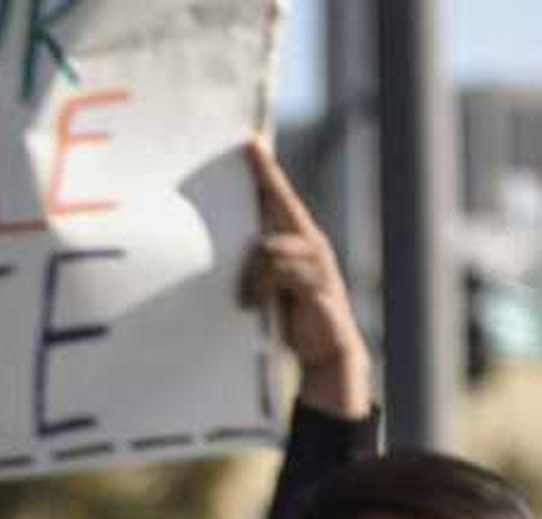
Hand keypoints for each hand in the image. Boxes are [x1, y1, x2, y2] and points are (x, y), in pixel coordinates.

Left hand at [239, 139, 368, 420]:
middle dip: (266, 179)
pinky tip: (250, 305)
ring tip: (243, 298)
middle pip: (283, 205)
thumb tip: (215, 250)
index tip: (250, 142)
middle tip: (249, 150)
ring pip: (273, 247)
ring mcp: (317, 265)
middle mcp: (311, 245)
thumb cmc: (293, 316)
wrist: (326, 353)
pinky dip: (261, 287)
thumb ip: (253, 265)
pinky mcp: (318, 290)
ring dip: (252, 271)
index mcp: (297, 241)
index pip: (280, 197)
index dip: (266, 170)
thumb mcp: (268, 286)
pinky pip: (281, 276)